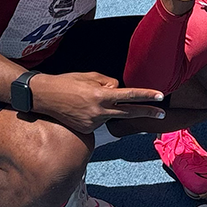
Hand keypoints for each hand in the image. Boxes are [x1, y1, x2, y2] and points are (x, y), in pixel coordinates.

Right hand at [30, 71, 167, 133]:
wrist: (44, 97)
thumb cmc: (66, 82)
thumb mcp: (89, 76)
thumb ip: (108, 83)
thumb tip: (118, 91)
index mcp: (100, 95)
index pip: (129, 95)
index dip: (146, 95)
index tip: (160, 96)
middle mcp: (99, 111)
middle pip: (129, 112)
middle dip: (147, 112)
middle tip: (162, 113)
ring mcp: (93, 123)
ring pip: (110, 114)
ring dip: (107, 108)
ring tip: (85, 100)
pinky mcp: (87, 130)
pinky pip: (99, 120)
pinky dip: (95, 114)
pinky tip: (81, 109)